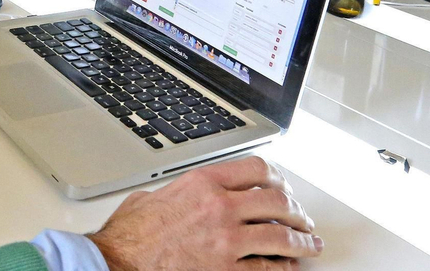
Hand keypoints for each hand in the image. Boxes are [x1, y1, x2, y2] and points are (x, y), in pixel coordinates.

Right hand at [88, 157, 321, 270]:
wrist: (118, 262)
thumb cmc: (130, 235)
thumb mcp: (152, 197)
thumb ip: (176, 191)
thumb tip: (181, 195)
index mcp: (203, 182)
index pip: (256, 169)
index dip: (279, 177)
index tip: (285, 185)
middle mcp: (220, 207)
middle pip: (276, 201)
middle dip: (297, 210)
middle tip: (304, 218)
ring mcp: (226, 240)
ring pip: (280, 235)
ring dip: (301, 240)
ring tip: (310, 244)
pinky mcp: (226, 270)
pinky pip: (266, 268)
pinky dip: (283, 267)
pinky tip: (289, 267)